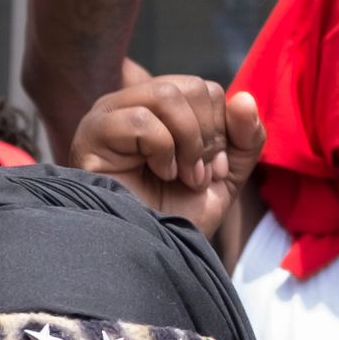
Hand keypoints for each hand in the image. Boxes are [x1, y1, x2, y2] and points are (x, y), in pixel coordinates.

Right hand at [70, 67, 262, 231]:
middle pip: (190, 87)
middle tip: (197, 177)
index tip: (211, 172)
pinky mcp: (92, 134)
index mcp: (160, 108)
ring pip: (167, 95)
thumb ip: (246, 137)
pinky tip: (157, 175)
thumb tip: (244, 98)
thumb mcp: (226, 176)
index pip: (205, 89)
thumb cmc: (179, 217)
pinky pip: (141, 120)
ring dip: (189, 144)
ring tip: (180, 178)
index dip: (221, 130)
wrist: (153, 252)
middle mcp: (131, 103)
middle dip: (208, 137)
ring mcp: (108, 115)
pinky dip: (162, 152)